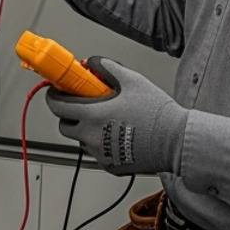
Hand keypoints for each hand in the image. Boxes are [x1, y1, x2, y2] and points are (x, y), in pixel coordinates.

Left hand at [45, 57, 186, 175]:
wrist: (176, 141)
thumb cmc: (157, 113)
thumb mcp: (132, 80)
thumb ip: (107, 67)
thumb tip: (91, 63)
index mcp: (92, 115)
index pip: (56, 107)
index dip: (53, 97)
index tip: (57, 92)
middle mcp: (91, 137)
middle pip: (65, 126)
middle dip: (69, 114)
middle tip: (83, 105)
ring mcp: (99, 154)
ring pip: (81, 140)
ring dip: (86, 130)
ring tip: (107, 120)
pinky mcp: (110, 165)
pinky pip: (97, 153)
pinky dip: (101, 143)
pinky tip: (119, 134)